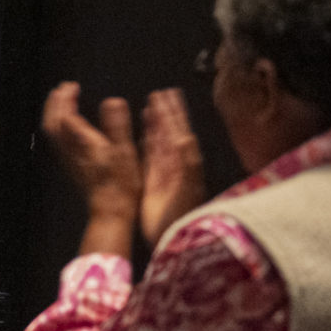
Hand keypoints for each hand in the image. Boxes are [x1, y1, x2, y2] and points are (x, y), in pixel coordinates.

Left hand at [42, 81, 142, 254]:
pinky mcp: (74, 167)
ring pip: (53, 133)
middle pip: (52, 123)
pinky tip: (68, 127)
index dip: (65, 98)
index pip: (65, 115)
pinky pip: (59, 142)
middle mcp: (71, 150)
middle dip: (54, 104)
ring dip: (54, 114)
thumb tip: (111, 100)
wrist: (110, 211)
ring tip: (61, 102)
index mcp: (82, 143)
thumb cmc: (120, 184)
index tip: (71, 85)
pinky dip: (59, 128)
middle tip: (61, 90)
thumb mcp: (124, 151)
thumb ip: (116, 125)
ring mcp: (70, 160)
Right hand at [138, 86, 205, 242]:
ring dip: (156, 124)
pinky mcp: (153, 182)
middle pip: (170, 131)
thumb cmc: (181, 213)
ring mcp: (165, 171)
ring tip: (150, 107)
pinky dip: (147, 142)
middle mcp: (177, 163)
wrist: (172, 237)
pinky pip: (150, 156)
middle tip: (159, 93)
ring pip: (160, 141)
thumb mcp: (187, 185)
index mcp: (186, 161)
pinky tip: (144, 134)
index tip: (166, 94)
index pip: (178, 129)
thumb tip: (182, 136)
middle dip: (165, 113)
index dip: (172, 112)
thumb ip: (186, 160)